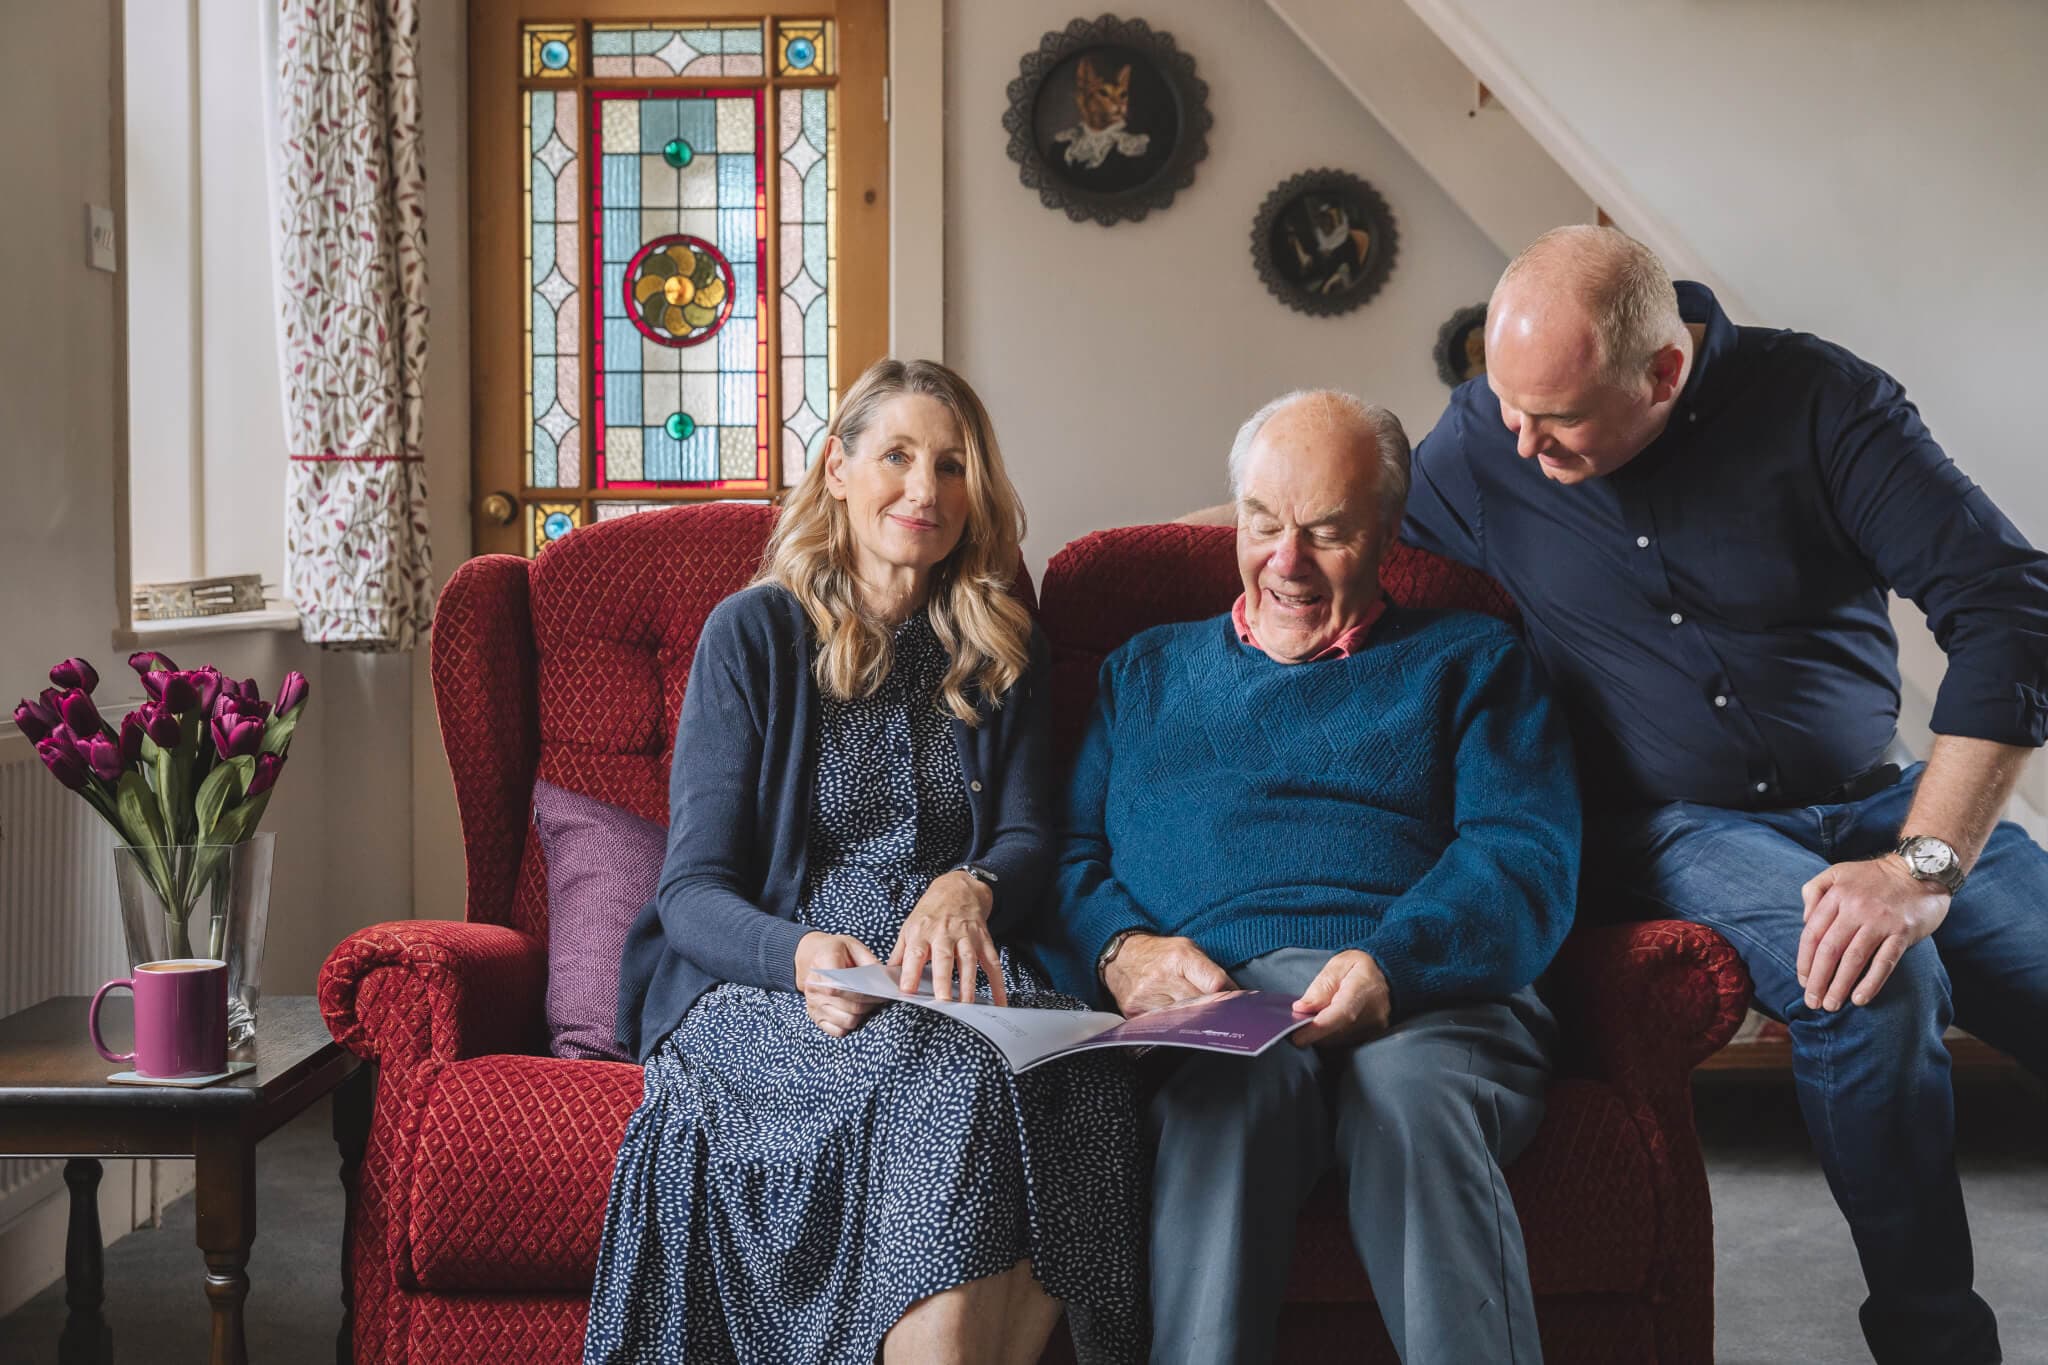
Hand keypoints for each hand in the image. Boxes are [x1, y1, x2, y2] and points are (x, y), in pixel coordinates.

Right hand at [795, 932, 883, 1036]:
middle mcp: (814, 987)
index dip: (863, 993)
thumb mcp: (852, 945)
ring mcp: (813, 1004)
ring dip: (862, 1016)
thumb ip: (868, 960)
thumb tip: (883, 980)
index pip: (840, 987)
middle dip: (870, 1004)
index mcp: (822, 965)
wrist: (812, 956)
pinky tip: (856, 1013)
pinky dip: (850, 1025)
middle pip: (849, 1007)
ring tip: (869, 1004)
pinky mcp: (815, 1016)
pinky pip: (837, 1031)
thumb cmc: (836, 950)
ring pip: (846, 1021)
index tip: (879, 990)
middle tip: (881, 998)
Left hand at [888, 871, 1006, 1003]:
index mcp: (922, 932)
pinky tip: (999, 1000)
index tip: (907, 991)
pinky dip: (997, 983)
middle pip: (944, 958)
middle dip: (943, 980)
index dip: (910, 973)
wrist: (958, 888)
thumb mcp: (909, 926)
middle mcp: (945, 933)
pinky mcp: (984, 940)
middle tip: (943, 1001)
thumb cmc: (931, 912)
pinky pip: (992, 963)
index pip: (914, 954)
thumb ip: (900, 953)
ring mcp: (967, 936)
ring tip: (966, 1005)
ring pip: (968, 960)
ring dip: (969, 984)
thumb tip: (886, 976)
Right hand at [1102, 934, 1234, 1015]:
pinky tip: (1177, 1022)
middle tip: (1221, 1016)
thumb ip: (1211, 971)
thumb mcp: (1188, 949)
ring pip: (1182, 1020)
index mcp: (1180, 957)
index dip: (1228, 996)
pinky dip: (1172, 1026)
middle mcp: (1161, 976)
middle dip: (1213, 1011)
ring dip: (1193, 1021)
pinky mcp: (1134, 1011)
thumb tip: (1235, 996)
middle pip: (1200, 1005)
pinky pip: (1161, 1026)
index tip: (1235, 1004)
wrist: (1122, 956)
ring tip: (1198, 1017)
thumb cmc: (1160, 953)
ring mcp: (1146, 996)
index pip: (1214, 984)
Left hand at [1291, 950, 1391, 1046]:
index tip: (1297, 1038)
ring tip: (1315, 1016)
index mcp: (1363, 989)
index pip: (1340, 1013)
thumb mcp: (1338, 966)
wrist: (1387, 975)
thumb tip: (1301, 1008)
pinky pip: (1346, 1042)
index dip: (1318, 1028)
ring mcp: (1376, 1027)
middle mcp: (1373, 1013)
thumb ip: (1320, 987)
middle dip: (1312, 1030)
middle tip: (1298, 1020)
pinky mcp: (1373, 1036)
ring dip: (1321, 1034)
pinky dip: (1332, 1035)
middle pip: (1336, 1032)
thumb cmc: (1359, 968)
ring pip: (1339, 1040)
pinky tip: (1327, 1023)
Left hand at [1797, 855, 1950, 1010]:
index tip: (1803, 981)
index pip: (1812, 934)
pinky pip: (1884, 962)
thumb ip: (1814, 891)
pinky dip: (1870, 983)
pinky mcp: (1902, 931)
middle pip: (1829, 950)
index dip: (1805, 961)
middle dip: (1818, 980)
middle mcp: (1855, 908)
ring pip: (1853, 959)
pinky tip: (1859, 999)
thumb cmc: (1874, 876)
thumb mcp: (1837, 873)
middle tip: (1813, 1002)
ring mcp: (1880, 920)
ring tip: (1831, 1005)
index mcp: (1836, 895)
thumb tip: (1804, 920)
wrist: (1921, 869)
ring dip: (1839, 986)